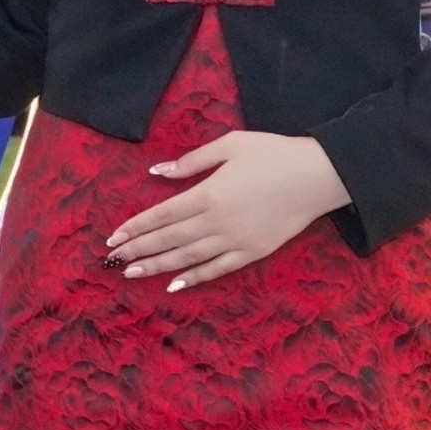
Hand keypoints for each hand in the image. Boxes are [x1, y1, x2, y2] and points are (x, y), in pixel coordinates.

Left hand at [107, 128, 348, 290]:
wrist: (317, 176)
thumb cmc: (273, 154)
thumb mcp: (230, 145)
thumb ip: (192, 161)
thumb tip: (158, 171)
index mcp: (208, 194)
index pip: (161, 215)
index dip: (136, 227)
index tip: (114, 238)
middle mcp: (217, 222)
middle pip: (169, 239)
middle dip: (139, 250)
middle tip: (113, 261)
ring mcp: (235, 241)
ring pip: (188, 258)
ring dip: (158, 267)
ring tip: (132, 273)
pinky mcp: (252, 252)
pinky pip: (217, 269)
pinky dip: (194, 278)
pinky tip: (175, 284)